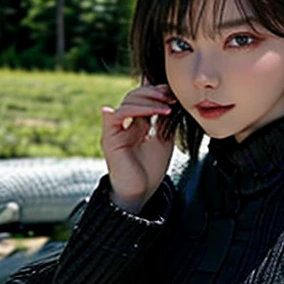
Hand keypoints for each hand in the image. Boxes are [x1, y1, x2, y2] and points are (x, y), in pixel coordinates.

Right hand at [100, 82, 175, 212]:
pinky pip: (119, 114)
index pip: (142, 97)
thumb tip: (170, 98)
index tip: (173, 93)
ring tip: (167, 107)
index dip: (157, 91)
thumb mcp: (163, 138)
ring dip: (150, 100)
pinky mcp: (110, 136)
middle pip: (135, 95)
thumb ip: (163, 120)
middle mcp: (124, 123)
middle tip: (171, 97)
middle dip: (154, 93)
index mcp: (136, 123)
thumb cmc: (151, 169)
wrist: (141, 191)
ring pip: (128, 101)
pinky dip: (138, 109)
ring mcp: (116, 128)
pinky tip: (157, 112)